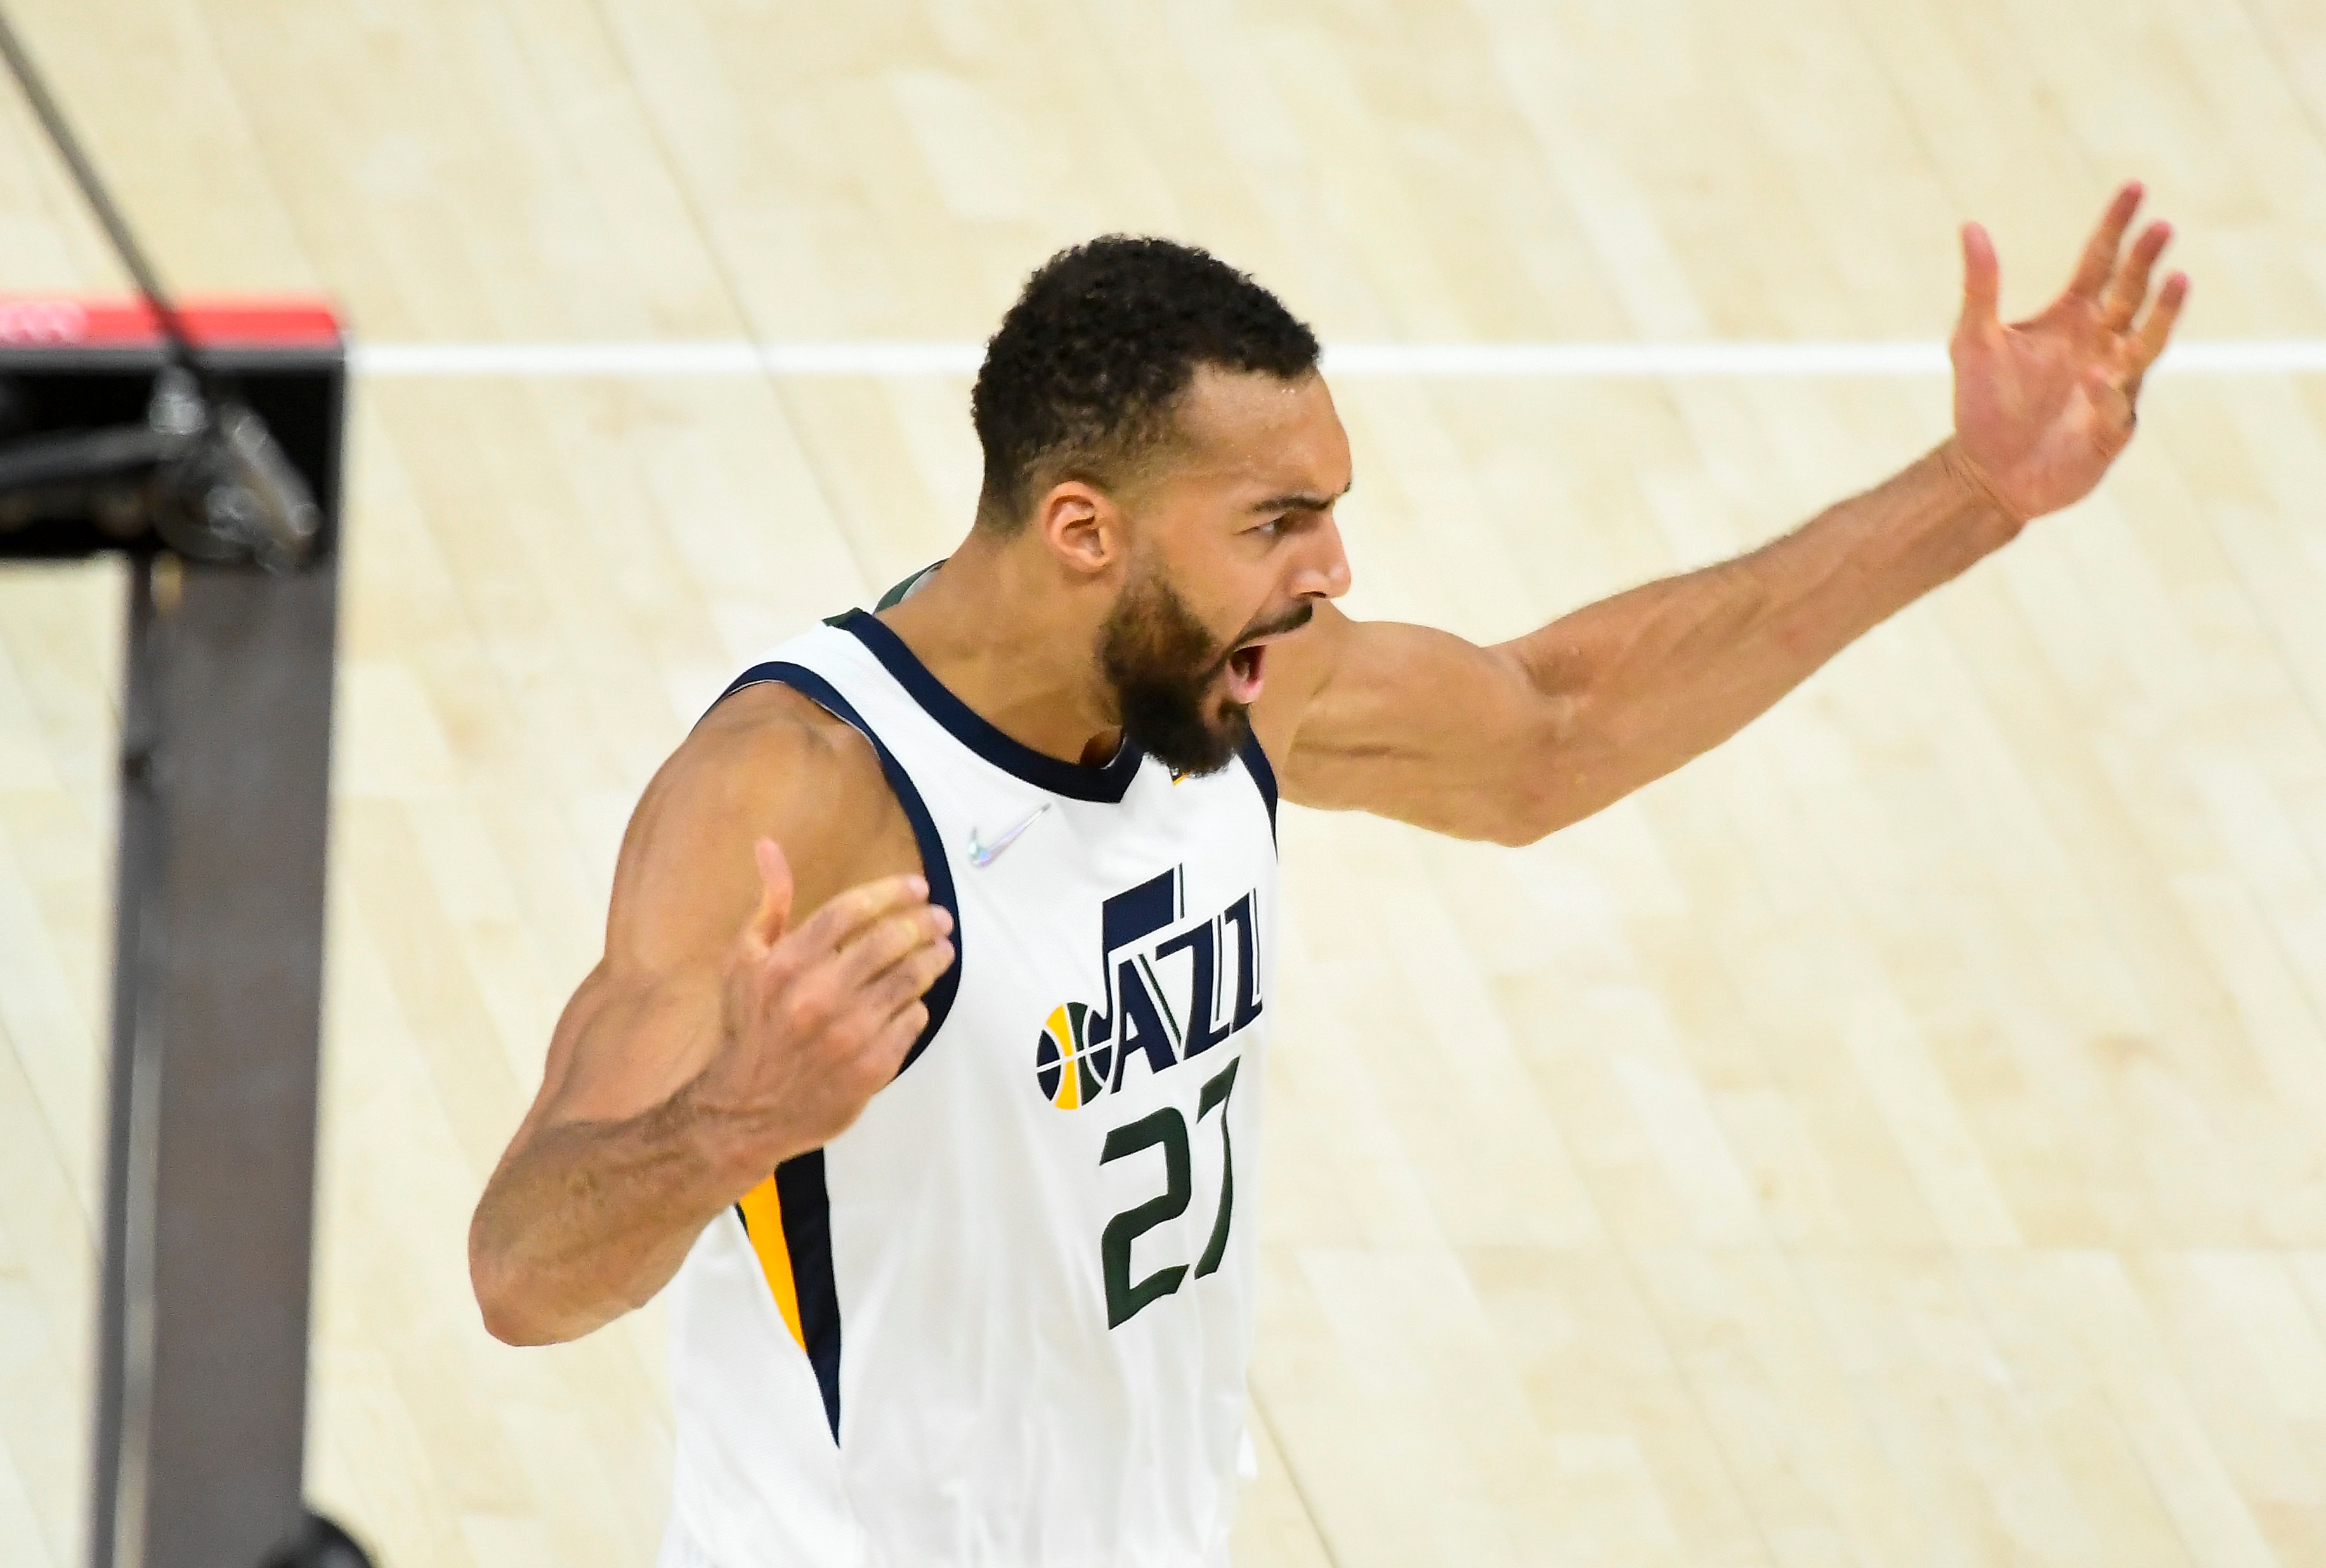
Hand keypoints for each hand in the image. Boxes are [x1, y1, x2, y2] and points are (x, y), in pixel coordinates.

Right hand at [701, 838, 953, 1169]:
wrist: (745, 1111)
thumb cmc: (748, 1029)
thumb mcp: (744, 962)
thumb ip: (768, 904)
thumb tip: (768, 846)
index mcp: (785, 965)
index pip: (851, 911)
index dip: (891, 892)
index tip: (918, 887)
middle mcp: (818, 996)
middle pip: (889, 941)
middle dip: (924, 923)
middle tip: (940, 918)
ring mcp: (848, 1033)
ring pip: (910, 980)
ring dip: (934, 959)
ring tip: (942, 950)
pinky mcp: (872, 1067)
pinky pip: (913, 1020)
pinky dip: (918, 1005)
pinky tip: (917, 998)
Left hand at [1947, 181, 2189, 523]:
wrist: (1986, 472)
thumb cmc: (1983, 403)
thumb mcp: (1973, 340)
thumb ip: (1980, 287)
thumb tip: (1970, 225)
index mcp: (2074, 316)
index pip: (2100, 261)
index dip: (2116, 225)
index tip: (2134, 187)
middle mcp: (2102, 343)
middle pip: (2131, 294)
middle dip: (2146, 262)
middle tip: (2160, 227)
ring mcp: (2114, 385)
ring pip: (2147, 344)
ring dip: (2163, 314)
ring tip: (2176, 279)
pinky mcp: (2110, 430)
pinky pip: (2117, 405)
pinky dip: (2107, 391)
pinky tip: (2095, 376)